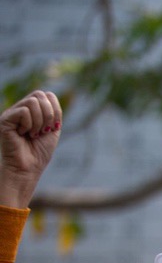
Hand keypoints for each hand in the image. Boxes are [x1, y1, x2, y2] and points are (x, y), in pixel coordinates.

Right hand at [0, 89, 61, 208]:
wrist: (28, 168)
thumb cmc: (39, 152)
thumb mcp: (52, 129)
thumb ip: (52, 111)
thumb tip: (49, 94)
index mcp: (31, 111)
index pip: (46, 95)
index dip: (55, 110)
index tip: (52, 127)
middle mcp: (19, 109)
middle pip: (40, 95)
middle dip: (48, 115)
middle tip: (42, 131)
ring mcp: (11, 114)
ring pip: (33, 102)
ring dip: (40, 121)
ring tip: (33, 134)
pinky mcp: (5, 120)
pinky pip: (24, 112)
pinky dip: (30, 124)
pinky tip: (23, 134)